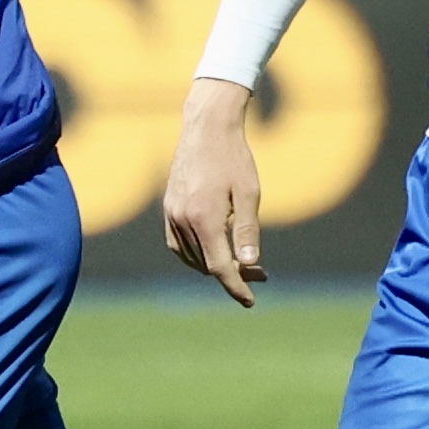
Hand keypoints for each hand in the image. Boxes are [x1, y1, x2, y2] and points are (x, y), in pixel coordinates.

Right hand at [162, 78, 266, 306]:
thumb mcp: (249, 193)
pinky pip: (178, 243)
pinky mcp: (168, 206)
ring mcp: (172, 213)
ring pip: (192, 256)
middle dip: (233, 274)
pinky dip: (195, 253)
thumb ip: (247, 231)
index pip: (219, 268)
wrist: (206, 126)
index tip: (250, 301)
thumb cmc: (233, 157)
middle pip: (207, 264)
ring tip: (242, 261)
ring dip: (214, 264)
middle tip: (260, 273)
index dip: (236, 287)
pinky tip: (213, 249)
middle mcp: (183, 220)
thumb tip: (249, 265)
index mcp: (205, 219)